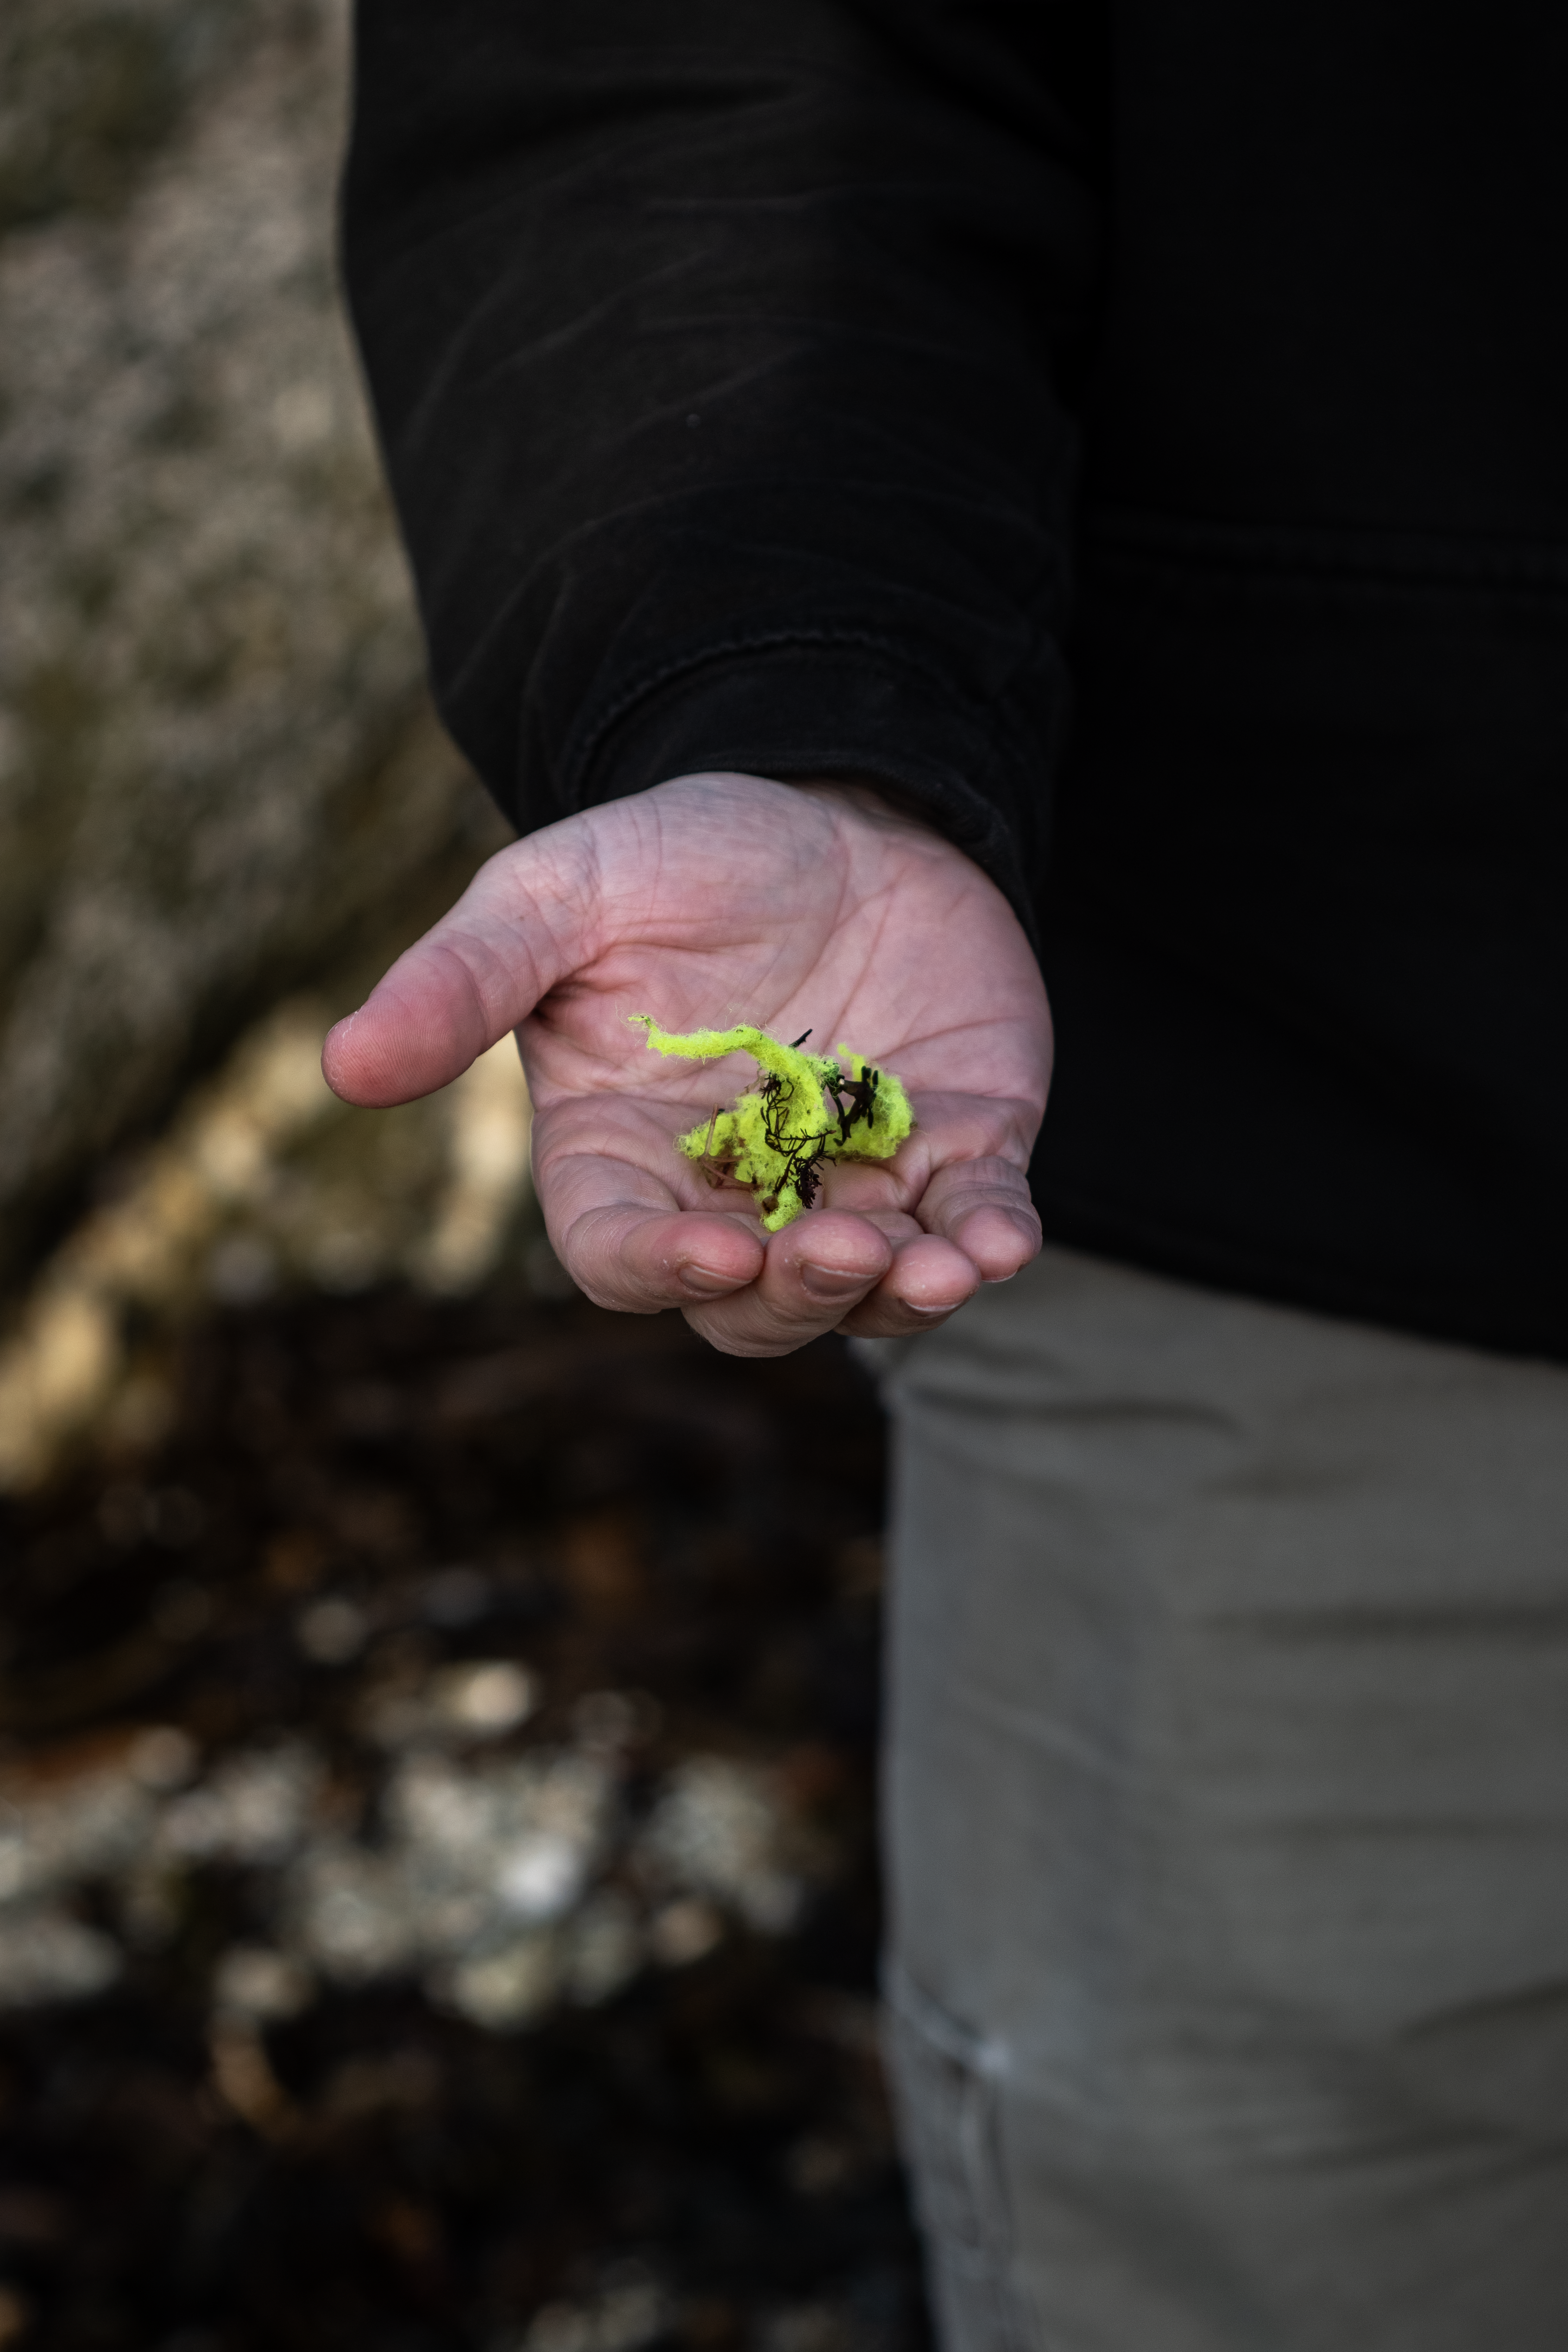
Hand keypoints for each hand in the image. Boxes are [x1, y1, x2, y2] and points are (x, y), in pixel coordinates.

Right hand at [323, 772, 1049, 1355]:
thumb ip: (463, 981)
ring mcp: (850, 1182)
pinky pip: (973, 1223)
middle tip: (837, 1249)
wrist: (833, 802)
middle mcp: (733, 1192)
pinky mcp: (953, 1148)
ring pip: (869, 1295)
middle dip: (794, 1295)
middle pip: (750, 1307)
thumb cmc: (675, 856)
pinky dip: (989, 1243)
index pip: (620, 1254)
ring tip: (939, 1268)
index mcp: (620, 1152)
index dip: (662, 1271)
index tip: (714, 1251)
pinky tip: (1001, 1242)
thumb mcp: (553, 894)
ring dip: (901, 1297)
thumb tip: (343, 1067)